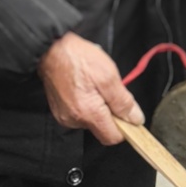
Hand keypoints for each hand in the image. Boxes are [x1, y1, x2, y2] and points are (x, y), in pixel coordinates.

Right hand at [38, 31, 143, 146]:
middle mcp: (74, 120)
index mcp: (88, 114)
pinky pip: (79, 113)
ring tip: (93, 85)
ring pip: (91, 120)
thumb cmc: (76, 58)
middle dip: (110, 113)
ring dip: (97, 107)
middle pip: (102, 128)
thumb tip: (135, 119)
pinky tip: (84, 86)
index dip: (124, 127)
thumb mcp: (109, 76)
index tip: (128, 113)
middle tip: (108, 91)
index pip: (112, 138)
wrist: (50, 49)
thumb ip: (123, 102)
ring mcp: (64, 115)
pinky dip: (86, 103)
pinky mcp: (59, 110)